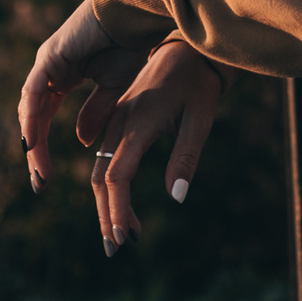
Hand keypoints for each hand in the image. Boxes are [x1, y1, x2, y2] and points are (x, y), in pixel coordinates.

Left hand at [16, 1, 147, 191]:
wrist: (136, 16)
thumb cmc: (129, 44)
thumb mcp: (115, 88)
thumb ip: (97, 113)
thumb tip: (81, 142)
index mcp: (62, 76)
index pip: (44, 118)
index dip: (44, 149)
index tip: (46, 179)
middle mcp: (48, 71)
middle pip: (32, 119)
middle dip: (34, 153)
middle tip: (39, 183)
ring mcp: (45, 63)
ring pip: (30, 110)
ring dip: (32, 143)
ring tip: (38, 172)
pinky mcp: (48, 57)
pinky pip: (33, 94)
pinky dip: (31, 120)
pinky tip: (32, 143)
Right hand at [85, 41, 225, 253]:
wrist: (188, 51)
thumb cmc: (199, 86)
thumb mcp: (201, 120)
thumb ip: (186, 157)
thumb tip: (176, 197)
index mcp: (139, 121)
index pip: (117, 175)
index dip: (118, 209)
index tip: (124, 238)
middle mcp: (120, 122)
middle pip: (102, 178)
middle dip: (107, 216)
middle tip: (115, 250)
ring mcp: (116, 120)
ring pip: (101, 170)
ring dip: (108, 205)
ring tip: (120, 236)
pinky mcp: (118, 121)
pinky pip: (106, 159)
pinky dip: (110, 187)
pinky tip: (121, 207)